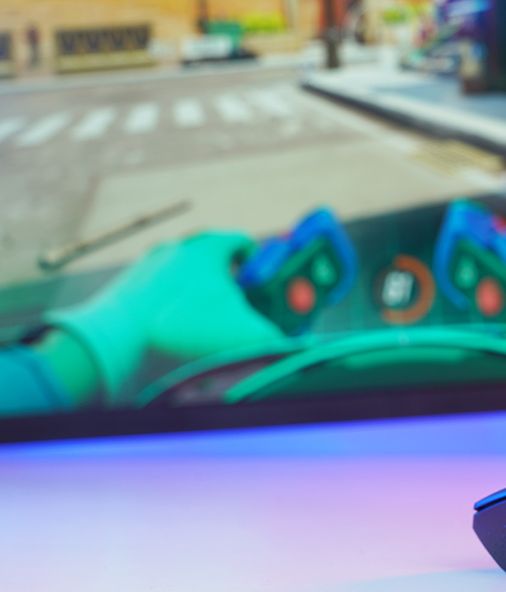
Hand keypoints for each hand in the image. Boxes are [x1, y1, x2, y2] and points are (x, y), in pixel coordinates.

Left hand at [46, 232, 283, 401]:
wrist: (118, 337)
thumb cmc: (184, 327)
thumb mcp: (244, 335)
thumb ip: (279, 339)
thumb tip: (301, 348)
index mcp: (209, 246)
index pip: (244, 244)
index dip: (259, 267)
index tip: (261, 289)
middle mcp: (178, 246)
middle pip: (215, 261)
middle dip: (230, 286)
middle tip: (237, 311)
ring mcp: (150, 264)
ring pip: (187, 278)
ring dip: (200, 298)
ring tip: (203, 328)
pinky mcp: (129, 283)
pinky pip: (161, 293)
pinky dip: (172, 309)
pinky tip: (175, 334)